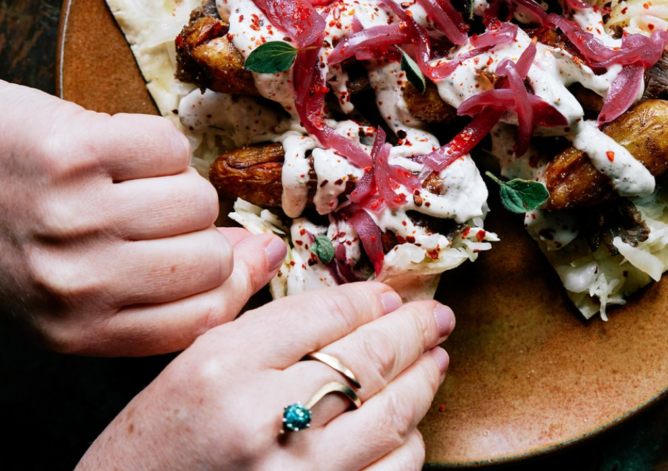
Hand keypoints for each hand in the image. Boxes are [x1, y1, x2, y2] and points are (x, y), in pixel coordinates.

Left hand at [0, 81, 286, 355]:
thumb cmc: (8, 225)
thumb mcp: (73, 285)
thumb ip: (166, 288)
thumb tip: (266, 255)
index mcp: (75, 328)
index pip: (203, 320)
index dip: (235, 284)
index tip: (240, 256)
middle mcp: (75, 283)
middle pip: (209, 261)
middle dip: (195, 230)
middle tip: (149, 213)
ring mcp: (74, 217)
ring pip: (195, 201)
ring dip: (172, 182)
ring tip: (122, 179)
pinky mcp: (73, 152)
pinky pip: (169, 147)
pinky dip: (150, 142)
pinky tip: (109, 147)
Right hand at [78, 282, 452, 469]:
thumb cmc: (159, 442)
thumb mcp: (191, 366)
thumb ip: (263, 325)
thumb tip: (355, 295)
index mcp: (222, 367)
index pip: (324, 315)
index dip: (369, 301)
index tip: (390, 296)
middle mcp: (260, 419)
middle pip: (367, 359)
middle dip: (414, 331)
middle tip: (437, 319)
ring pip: (390, 417)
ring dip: (423, 384)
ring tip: (434, 362)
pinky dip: (407, 445)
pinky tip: (406, 426)